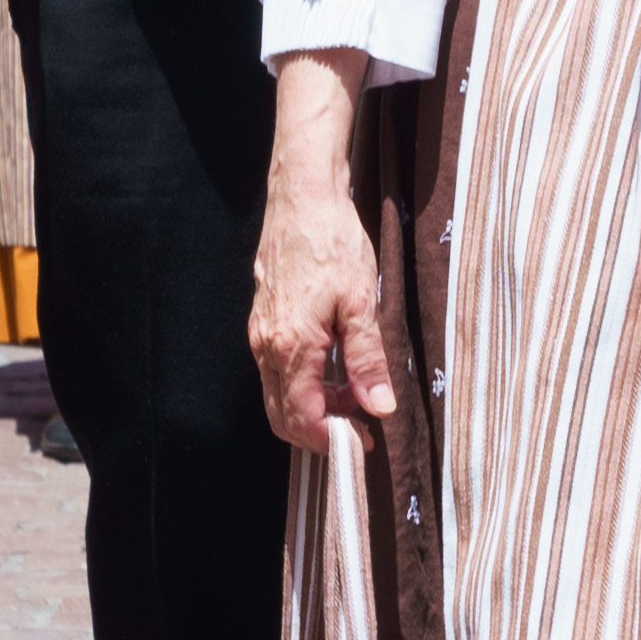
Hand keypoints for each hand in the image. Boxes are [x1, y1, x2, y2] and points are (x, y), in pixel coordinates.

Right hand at [248, 51, 392, 453]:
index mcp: (291, 347)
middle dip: (319, 430)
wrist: (302, 198)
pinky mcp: (263, 321)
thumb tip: (380, 408)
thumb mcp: (363, 302)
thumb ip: (368, 360)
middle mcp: (266, 346)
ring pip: (278, 393)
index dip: (332, 439)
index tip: (364, 441)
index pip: (302, 418)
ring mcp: (260, 334)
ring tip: (356, 394)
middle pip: (282, 415)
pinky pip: (277, 369)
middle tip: (360, 426)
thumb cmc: (333, 244)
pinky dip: (303, 382)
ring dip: (313, 405)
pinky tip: (336, 367)